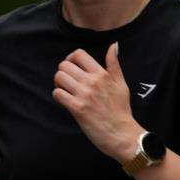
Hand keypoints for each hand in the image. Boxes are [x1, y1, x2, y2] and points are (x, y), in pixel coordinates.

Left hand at [52, 43, 141, 162]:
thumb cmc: (121, 111)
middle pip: (65, 65)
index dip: (71, 58)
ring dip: (59, 83)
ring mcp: (84, 95)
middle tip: (68, 81)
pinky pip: (58, 94)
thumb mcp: (121, 84)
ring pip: (59, 78)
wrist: (121, 134)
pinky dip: (58, 96)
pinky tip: (65, 100)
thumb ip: (114, 64)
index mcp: (102, 74)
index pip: (79, 54)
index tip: (72, 67)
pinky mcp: (77, 108)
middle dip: (63, 72)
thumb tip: (114, 46)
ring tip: (66, 90)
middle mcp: (92, 82)